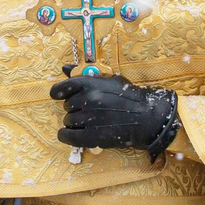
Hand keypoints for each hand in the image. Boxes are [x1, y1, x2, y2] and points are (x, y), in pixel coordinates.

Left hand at [49, 73, 180, 155]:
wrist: (146, 117)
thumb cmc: (128, 97)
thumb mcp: (109, 79)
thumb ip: (84, 74)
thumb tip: (64, 68)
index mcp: (91, 83)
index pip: (62, 87)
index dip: (58, 92)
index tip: (59, 96)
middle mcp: (88, 99)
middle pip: (67, 105)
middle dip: (74, 108)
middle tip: (87, 110)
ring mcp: (89, 118)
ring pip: (68, 120)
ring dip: (74, 122)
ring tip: (88, 122)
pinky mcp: (91, 136)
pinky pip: (67, 135)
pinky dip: (66, 135)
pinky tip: (71, 134)